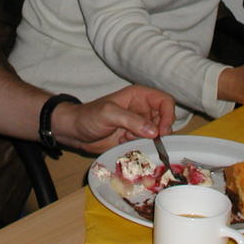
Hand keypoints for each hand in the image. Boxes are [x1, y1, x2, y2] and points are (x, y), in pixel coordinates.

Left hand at [51, 85, 175, 153]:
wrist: (74, 131)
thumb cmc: (89, 116)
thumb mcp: (109, 114)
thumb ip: (131, 120)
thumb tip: (154, 131)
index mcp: (139, 96)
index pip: (165, 101)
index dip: (168, 115)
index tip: (162, 131)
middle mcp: (142, 109)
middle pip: (164, 119)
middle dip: (160, 131)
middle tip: (150, 141)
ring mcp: (139, 124)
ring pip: (157, 133)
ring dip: (149, 140)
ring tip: (130, 139)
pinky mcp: (134, 137)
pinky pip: (147, 143)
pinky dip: (142, 147)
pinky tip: (125, 144)